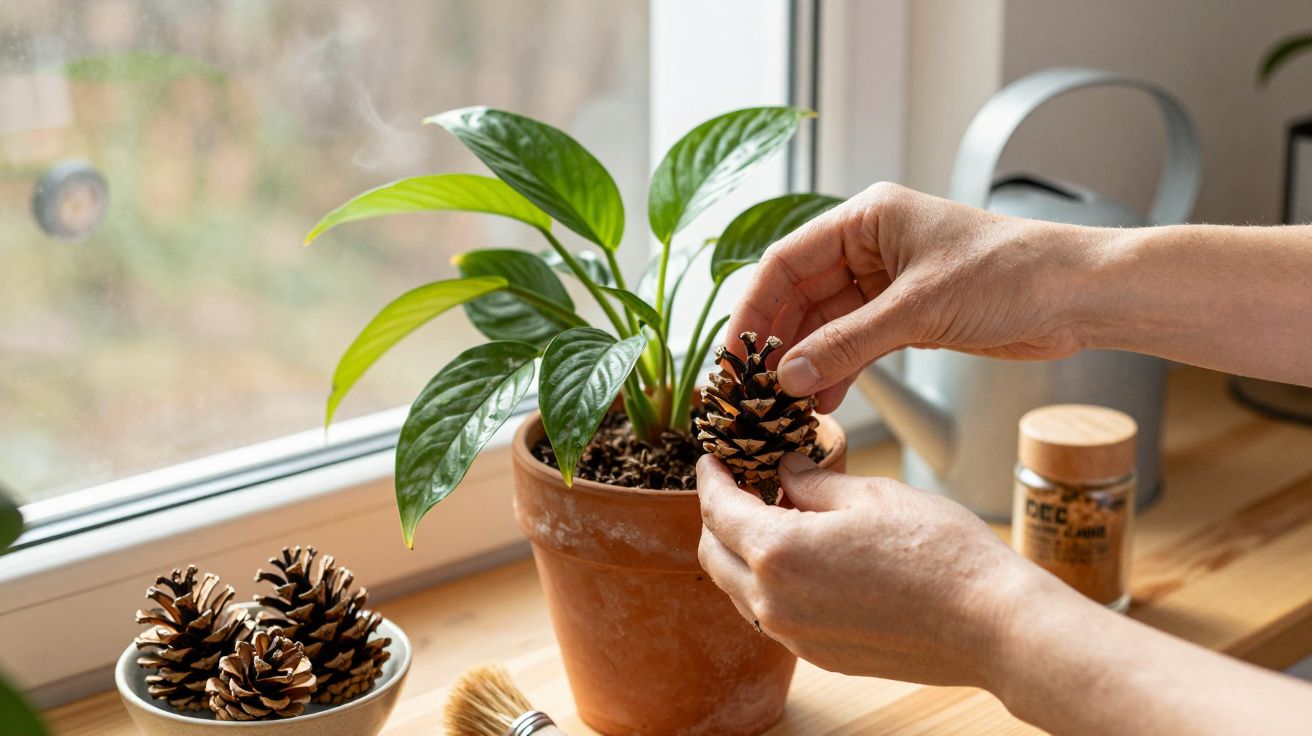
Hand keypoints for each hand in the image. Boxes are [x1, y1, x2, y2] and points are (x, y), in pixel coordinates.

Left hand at [696, 452, 1038, 686]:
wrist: (991, 624)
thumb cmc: (938, 551)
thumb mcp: (869, 495)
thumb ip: (812, 482)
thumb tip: (783, 471)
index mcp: (777, 553)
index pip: (717, 509)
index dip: (710, 477)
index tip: (712, 459)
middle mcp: (773, 602)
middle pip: (714, 554)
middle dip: (717, 516)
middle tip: (739, 484)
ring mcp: (795, 635)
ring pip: (739, 589)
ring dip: (743, 552)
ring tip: (774, 516)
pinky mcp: (819, 655)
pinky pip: (772, 614)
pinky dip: (770, 582)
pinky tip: (804, 557)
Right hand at [727, 182, 1096, 411]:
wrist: (1079, 296)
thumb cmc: (1010, 276)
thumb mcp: (919, 310)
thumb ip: (848, 344)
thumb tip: (786, 377)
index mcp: (865, 219)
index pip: (785, 262)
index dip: (753, 311)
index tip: (732, 357)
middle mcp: (868, 246)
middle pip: (799, 296)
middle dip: (776, 343)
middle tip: (750, 390)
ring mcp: (886, 283)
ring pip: (825, 325)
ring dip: (805, 364)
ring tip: (783, 406)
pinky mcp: (907, 316)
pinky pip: (855, 345)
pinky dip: (837, 372)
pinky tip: (821, 404)